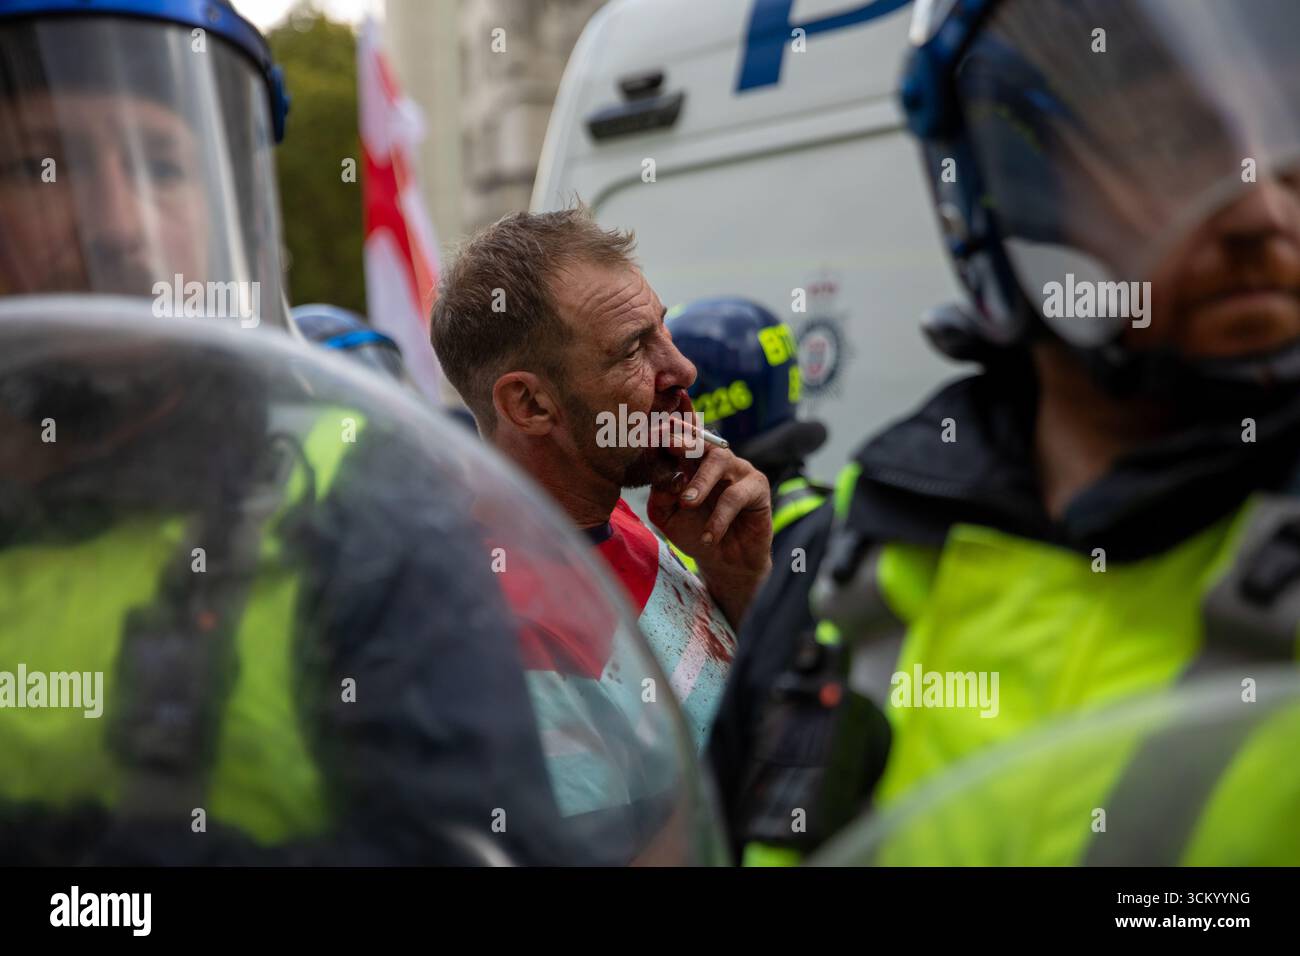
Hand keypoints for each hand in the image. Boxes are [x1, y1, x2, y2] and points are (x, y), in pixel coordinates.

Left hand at [646, 412, 771, 627]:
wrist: (725, 562)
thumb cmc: (694, 532)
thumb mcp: (668, 516)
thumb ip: (661, 496)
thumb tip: (666, 479)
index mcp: (689, 460)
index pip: (678, 437)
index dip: (665, 433)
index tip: (649, 436)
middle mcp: (714, 459)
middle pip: (701, 438)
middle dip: (685, 439)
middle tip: (670, 446)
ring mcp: (738, 469)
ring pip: (719, 459)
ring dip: (701, 481)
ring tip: (687, 503)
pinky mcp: (758, 486)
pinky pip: (736, 495)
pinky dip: (720, 517)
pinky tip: (709, 537)